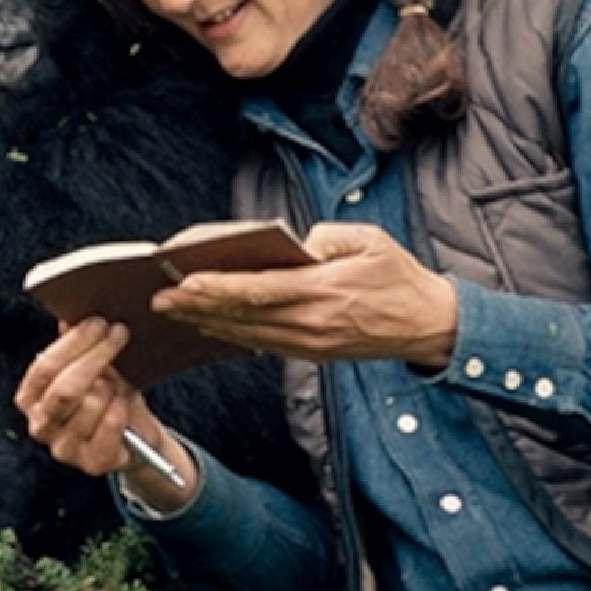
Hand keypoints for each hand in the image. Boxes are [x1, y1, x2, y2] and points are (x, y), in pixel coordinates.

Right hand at [12, 318, 195, 505]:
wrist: (135, 435)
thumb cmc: (109, 395)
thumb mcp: (94, 365)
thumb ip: (78, 345)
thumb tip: (69, 317)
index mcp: (31, 397)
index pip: (45, 367)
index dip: (73, 343)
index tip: (99, 322)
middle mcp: (40, 425)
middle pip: (64, 388)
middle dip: (95, 357)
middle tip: (119, 334)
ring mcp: (63, 448)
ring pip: (87, 408)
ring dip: (110, 388)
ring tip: (120, 382)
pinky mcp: (90, 464)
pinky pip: (105, 434)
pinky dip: (117, 414)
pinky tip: (123, 404)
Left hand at [152, 222, 457, 367]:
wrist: (430, 325)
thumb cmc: (399, 276)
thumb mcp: (370, 240)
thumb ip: (327, 237)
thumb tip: (291, 246)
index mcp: (326, 290)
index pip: (261, 289)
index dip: (220, 287)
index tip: (186, 281)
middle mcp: (314, 322)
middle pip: (245, 316)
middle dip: (199, 307)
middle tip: (160, 299)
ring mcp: (312, 343)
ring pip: (249, 334)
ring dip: (208, 324)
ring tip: (174, 312)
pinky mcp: (314, 353)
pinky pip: (264, 344)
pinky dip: (233, 335)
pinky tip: (210, 325)